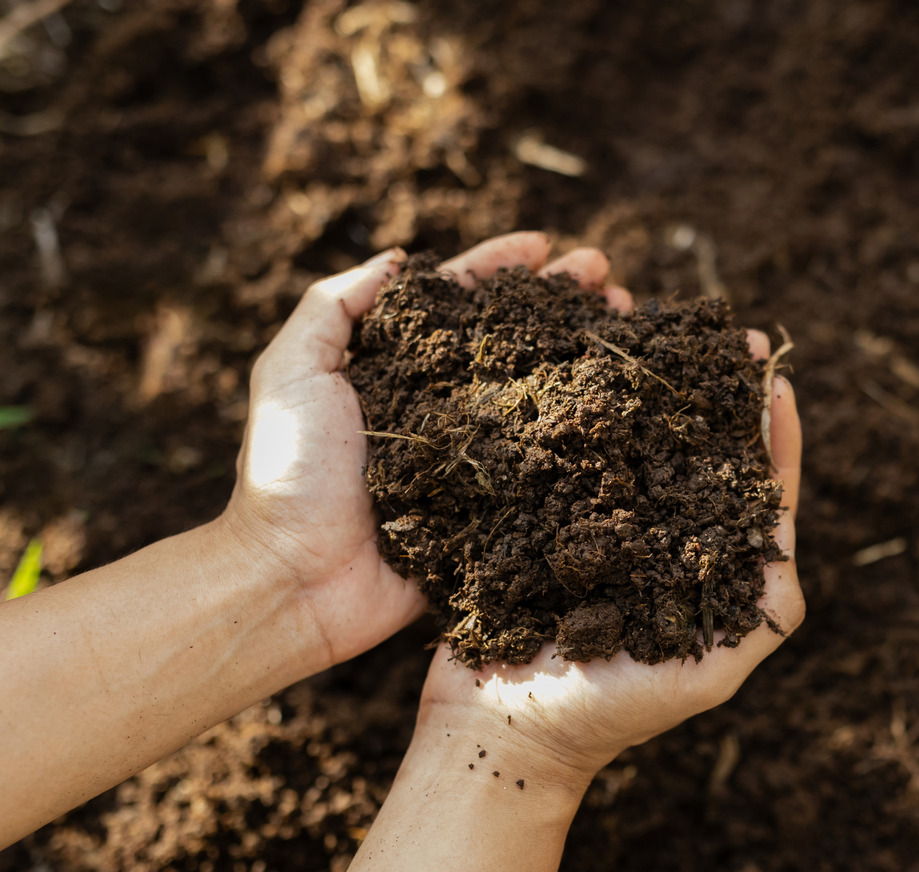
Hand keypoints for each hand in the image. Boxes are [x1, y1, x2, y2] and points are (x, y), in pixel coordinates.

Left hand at [222, 232, 632, 666]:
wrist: (296, 579)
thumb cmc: (289, 474)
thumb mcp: (291, 372)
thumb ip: (334, 307)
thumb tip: (400, 257)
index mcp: (397, 368)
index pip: (457, 303)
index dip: (501, 269)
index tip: (546, 245)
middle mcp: (442, 406)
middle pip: (513, 340)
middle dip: (561, 304)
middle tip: (609, 278)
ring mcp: (473, 457)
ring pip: (540, 395)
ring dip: (585, 358)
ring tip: (629, 328)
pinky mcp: (493, 508)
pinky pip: (545, 467)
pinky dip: (584, 439)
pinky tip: (621, 412)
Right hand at [414, 334, 803, 788]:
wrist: (499, 731)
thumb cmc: (610, 714)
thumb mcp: (709, 675)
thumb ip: (763, 614)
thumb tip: (789, 536)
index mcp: (710, 573)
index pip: (752, 494)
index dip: (769, 436)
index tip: (774, 377)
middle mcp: (661, 542)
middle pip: (699, 455)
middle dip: (715, 395)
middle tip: (725, 337)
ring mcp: (603, 529)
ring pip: (637, 445)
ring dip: (651, 390)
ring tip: (663, 331)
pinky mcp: (545, 521)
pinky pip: (573, 458)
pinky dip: (584, 413)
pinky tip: (589, 367)